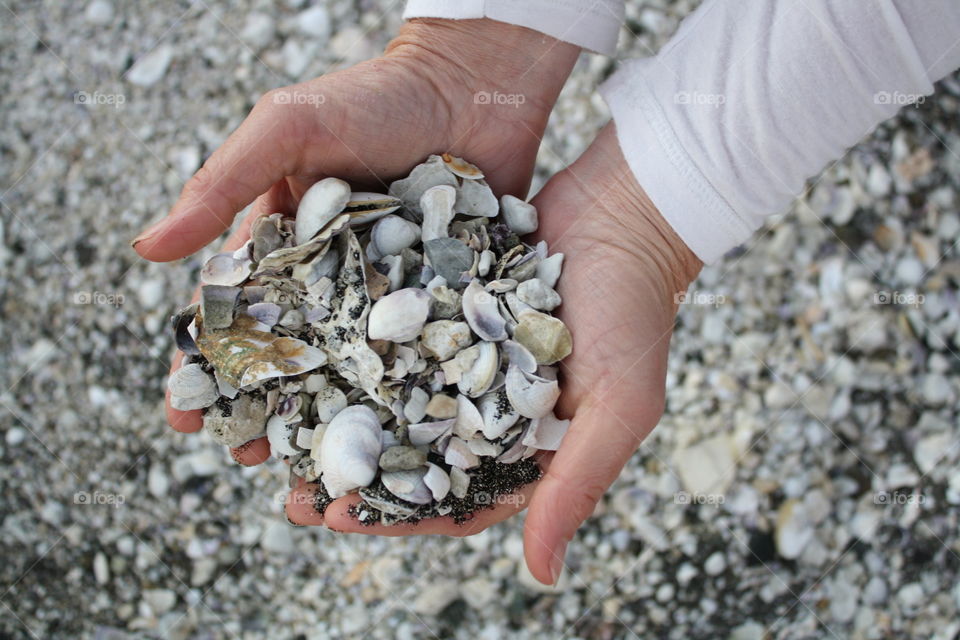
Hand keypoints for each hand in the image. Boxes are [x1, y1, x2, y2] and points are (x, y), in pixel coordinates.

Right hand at [144, 25, 579, 478]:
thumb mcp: (288, 130)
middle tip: (247, 460)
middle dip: (265, 410)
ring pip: (353, 368)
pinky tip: (397, 437)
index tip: (186, 417)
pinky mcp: (443, 297)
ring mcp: (389, 292)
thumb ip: (223, 185)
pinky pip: (422, 353)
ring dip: (330, 419)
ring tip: (314, 468)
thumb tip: (145, 249)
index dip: (207, 367)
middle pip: (292, 357)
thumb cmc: (375, 97)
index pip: (234, 315)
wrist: (473, 86)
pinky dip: (406, 395)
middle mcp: (333, 278)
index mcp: (285, 244)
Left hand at [313, 125, 702, 584]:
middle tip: (289, 494)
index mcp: (523, 444)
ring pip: (388, 398)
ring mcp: (460, 355)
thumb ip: (576, 483)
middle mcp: (483, 405)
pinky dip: (353, 347)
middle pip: (408, 456)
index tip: (336, 517)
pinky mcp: (444, 305)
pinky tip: (309, 350)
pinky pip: (391, 334)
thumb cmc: (635, 311)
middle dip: (351, 477)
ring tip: (280, 430)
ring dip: (339, 417)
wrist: (626, 211)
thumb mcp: (618, 404)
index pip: (451, 498)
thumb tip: (541, 577)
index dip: (394, 516)